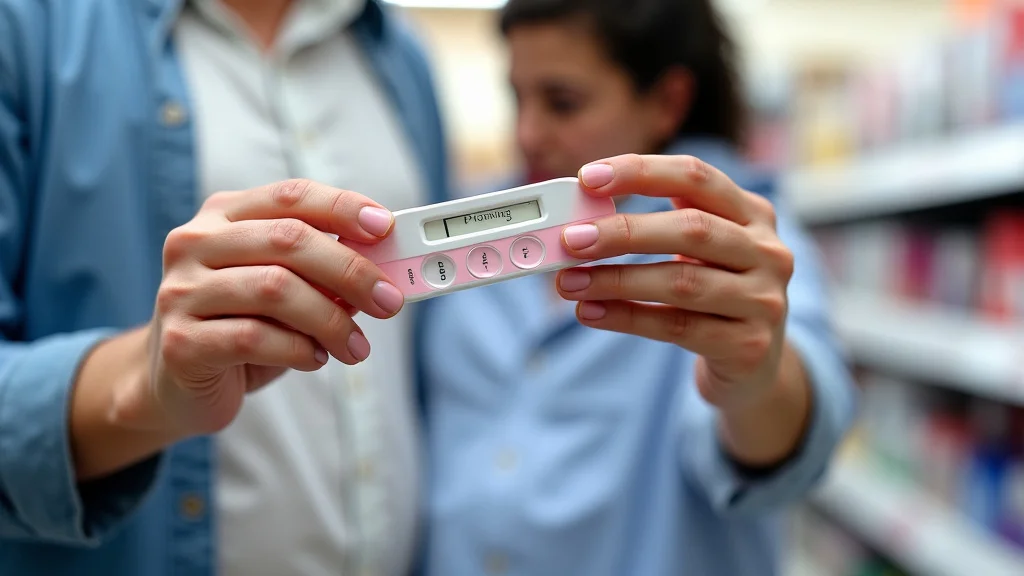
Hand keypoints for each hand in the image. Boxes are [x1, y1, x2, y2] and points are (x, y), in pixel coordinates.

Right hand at [114, 179, 405, 436]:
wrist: (174, 385)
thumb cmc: (242, 327)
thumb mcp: (285, 290)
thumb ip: (323, 274)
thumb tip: (382, 271)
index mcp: (223, 215)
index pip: (291, 195)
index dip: (342, 206)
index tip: (385, 227)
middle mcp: (195, 243)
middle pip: (289, 239)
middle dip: (351, 270)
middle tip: (389, 302)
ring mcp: (182, 291)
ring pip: (275, 289)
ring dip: (331, 320)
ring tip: (356, 346)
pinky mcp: (181, 341)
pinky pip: (254, 338)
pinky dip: (298, 349)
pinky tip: (314, 359)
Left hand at [555, 154, 794, 412]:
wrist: (754, 363)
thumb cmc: (712, 294)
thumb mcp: (697, 252)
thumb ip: (653, 229)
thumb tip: (580, 222)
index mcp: (752, 212)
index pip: (695, 177)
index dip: (641, 172)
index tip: (588, 178)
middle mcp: (767, 251)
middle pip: (691, 228)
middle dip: (624, 232)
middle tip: (572, 239)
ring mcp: (763, 300)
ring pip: (681, 282)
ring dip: (616, 280)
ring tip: (570, 282)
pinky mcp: (748, 345)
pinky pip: (676, 327)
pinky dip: (627, 318)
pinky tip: (591, 312)